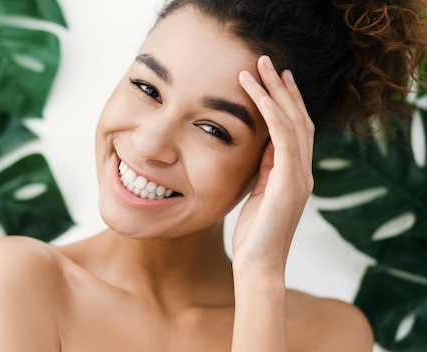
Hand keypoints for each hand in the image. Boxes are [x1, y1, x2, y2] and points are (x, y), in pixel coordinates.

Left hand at [232, 55, 314, 278]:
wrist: (258, 265)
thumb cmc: (254, 233)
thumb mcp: (259, 193)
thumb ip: (265, 169)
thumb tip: (263, 144)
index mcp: (295, 173)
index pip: (295, 128)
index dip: (286, 100)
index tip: (275, 77)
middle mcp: (303, 171)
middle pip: (298, 118)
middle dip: (283, 87)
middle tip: (268, 60)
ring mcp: (299, 177)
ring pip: (292, 122)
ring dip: (275, 92)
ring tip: (259, 67)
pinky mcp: (289, 184)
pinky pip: (283, 140)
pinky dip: (272, 114)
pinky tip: (259, 95)